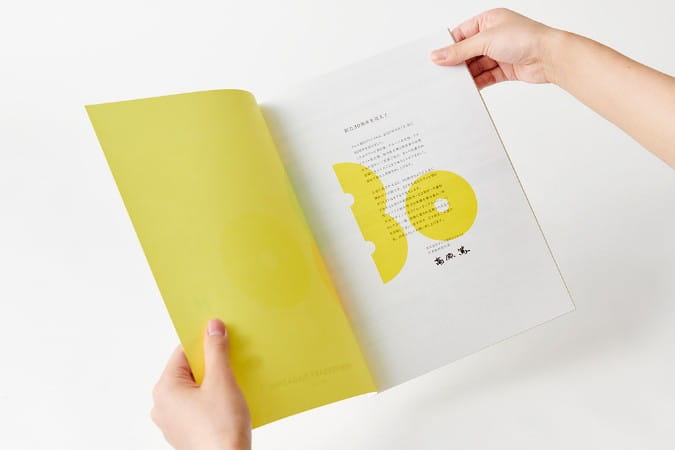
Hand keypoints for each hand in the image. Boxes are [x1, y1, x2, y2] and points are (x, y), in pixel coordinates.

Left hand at [151, 319, 250, 449]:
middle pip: (190, 370)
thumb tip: (212, 327)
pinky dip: (213, 400)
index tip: (222, 337)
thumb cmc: (220, 430)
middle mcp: (163, 405)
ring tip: (234, 385)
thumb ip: (216, 350)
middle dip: (212, 364)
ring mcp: (173, 421)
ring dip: (215, 383)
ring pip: (195, 389)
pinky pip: (199, 406)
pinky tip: (230, 403)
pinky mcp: (186, 432)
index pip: (183, 351)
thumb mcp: (222, 381)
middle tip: (233, 362)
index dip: (204, 342)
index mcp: (165, 388)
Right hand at [430, 8, 559, 88]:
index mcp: (489, 20)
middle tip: (442, 73)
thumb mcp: (485, 41)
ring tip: (455, 84)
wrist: (550, 57)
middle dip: (457, 63)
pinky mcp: (505, 69)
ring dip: (468, 75)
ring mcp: (500, 53)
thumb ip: (460, 50)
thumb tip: (439, 55)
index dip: (448, 46)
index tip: (435, 58)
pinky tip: (469, 89)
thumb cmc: (526, 38)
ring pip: (476, 66)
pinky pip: (486, 77)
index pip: (461, 34)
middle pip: (467, 52)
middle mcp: (494, 36)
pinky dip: (478, 83)